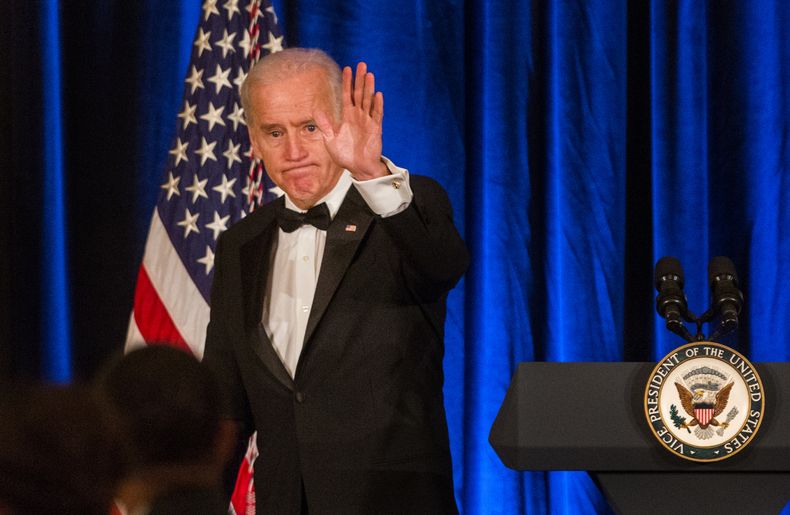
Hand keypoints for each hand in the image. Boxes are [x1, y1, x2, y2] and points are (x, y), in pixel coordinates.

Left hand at [315, 62, 388, 179]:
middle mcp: (357, 116)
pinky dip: (377, 105)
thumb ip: (325, 125)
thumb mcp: (330, 140)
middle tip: (361, 64)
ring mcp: (367, 121)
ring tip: (369, 74)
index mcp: (346, 116)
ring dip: (369, 88)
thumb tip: (316, 111)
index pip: (346, 95)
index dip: (347, 82)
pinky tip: (378, 95)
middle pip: (359, 93)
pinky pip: (377, 114)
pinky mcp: (375, 129)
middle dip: (360, 79)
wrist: (358, 168)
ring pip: (368, 100)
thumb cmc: (344, 155)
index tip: (347, 69)